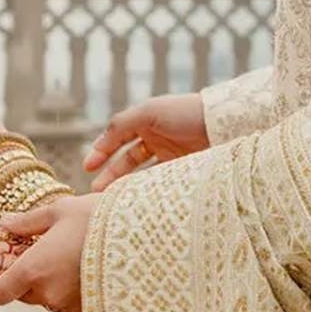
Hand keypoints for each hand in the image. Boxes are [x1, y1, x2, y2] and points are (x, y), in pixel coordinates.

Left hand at [0, 195, 97, 311]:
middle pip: (23, 296)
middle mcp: (49, 293)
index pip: (0, 294)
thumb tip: (3, 223)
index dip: (0, 283)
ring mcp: (70, 304)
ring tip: (68, 256)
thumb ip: (26, 223)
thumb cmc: (96, 217)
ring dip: (51, 284)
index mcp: (34, 269)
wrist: (141, 233)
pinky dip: (70, 289)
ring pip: (47, 299)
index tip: (8, 267)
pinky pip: (68, 302)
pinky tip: (83, 266)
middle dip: (28, 278)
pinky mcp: (89, 308)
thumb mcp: (58, 211)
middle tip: (43, 253)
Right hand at [82, 92, 209, 189]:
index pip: (116, 138)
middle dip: (110, 174)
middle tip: (95, 191)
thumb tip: (98, 143)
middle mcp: (154, 137)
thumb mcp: (148, 112)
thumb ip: (121, 125)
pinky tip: (137, 199)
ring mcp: (168, 154)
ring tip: (113, 199)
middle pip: (126, 159)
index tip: (87, 168)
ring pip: (140, 173)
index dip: (100, 152)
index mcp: (144, 121)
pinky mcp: (182, 169)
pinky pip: (159, 182)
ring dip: (126, 184)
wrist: (223, 124)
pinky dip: (147, 189)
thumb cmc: (184, 113)